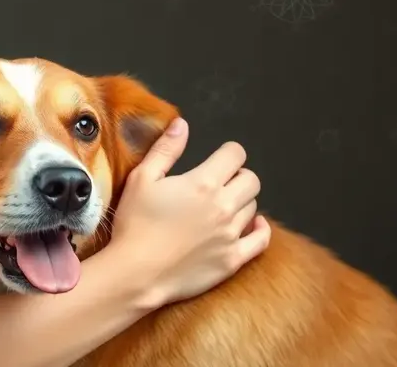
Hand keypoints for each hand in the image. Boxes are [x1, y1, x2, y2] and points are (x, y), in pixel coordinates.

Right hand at [108, 117, 270, 308]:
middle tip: (220, 183)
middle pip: (250, 179)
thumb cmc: (135, 223)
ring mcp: (232, 234)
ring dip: (241, 202)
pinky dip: (260, 229)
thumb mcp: (142, 179)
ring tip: (220, 208)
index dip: (228, 153)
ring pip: (253, 207)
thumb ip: (166, 149)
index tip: (218, 159)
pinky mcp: (233, 259)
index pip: (235, 154)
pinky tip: (252, 225)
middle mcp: (224, 206)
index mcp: (203, 182)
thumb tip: (183, 124)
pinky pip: (261, 240)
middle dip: (238, 175)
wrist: (136, 273)